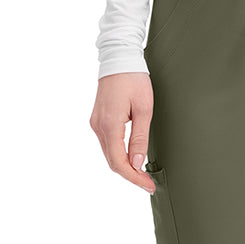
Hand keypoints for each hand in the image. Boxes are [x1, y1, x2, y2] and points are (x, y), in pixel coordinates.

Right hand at [90, 72, 156, 192]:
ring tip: (142, 174)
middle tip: (148, 183)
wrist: (119, 58)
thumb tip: (137, 163)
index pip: (119, 162)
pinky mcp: (98, 120)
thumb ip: (139, 137)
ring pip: (108, 154)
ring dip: (124, 166)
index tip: (148, 185)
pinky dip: (118, 155)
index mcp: (109, 125)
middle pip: (111, 161)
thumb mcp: (144, 109)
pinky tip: (131, 158)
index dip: (134, 177)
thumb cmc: (134, 80)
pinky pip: (107, 144)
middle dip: (130, 175)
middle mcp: (98, 127)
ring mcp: (96, 123)